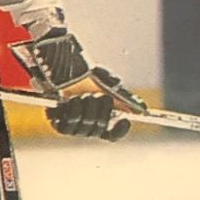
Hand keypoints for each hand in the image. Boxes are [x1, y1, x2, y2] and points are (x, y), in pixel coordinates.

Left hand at [13, 32, 144, 141]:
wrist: (63, 65)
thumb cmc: (87, 72)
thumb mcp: (109, 83)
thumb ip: (125, 98)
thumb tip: (142, 111)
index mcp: (102, 118)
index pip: (113, 135)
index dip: (119, 130)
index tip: (126, 120)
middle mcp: (87, 124)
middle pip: (99, 131)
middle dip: (101, 111)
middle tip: (98, 96)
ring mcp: (72, 125)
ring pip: (84, 129)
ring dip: (86, 109)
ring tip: (81, 95)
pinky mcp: (57, 122)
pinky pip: (66, 128)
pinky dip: (71, 111)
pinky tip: (68, 100)